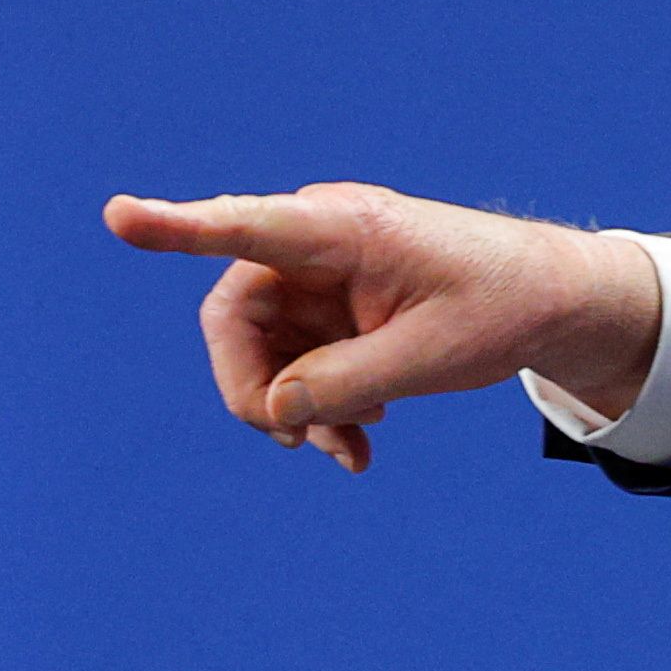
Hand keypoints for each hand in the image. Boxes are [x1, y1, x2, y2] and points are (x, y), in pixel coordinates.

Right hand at [98, 184, 663, 471]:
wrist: (549, 302)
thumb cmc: (502, 306)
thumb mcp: (432, 357)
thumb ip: (346, 382)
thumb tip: (273, 409)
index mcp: (344, 228)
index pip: (246, 225)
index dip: (178, 228)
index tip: (120, 217)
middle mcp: (317, 243)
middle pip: (235, 316)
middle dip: (254, 388)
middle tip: (291, 442)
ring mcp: (320, 277)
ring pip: (261, 350)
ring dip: (291, 409)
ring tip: (345, 453)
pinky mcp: (330, 309)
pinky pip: (294, 364)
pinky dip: (315, 407)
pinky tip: (356, 442)